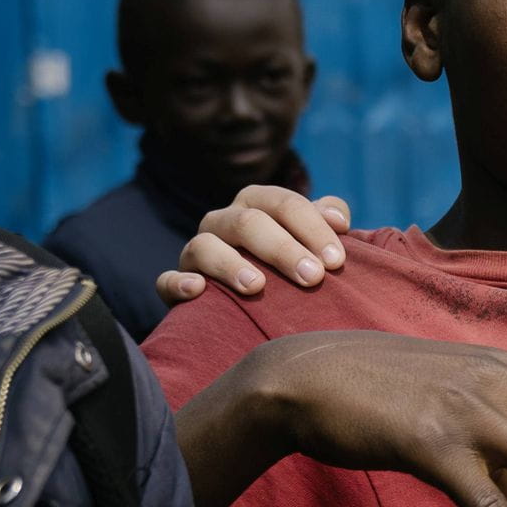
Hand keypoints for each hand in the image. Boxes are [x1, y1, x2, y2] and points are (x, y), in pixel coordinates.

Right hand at [157, 187, 352, 305]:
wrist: (257, 303)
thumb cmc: (292, 265)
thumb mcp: (310, 239)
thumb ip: (325, 221)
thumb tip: (338, 219)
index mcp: (258, 204)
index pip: (284, 204)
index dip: (312, 228)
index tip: (336, 260)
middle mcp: (224, 221)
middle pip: (248, 222)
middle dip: (283, 249)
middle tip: (313, 277)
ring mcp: (196, 251)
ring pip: (204, 246)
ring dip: (231, 264)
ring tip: (257, 287)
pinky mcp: (177, 282)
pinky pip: (167, 280)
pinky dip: (179, 283)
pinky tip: (198, 290)